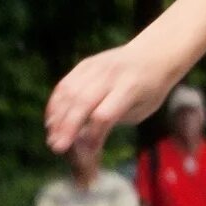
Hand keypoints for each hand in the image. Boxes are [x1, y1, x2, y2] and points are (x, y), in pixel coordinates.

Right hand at [46, 42, 183, 151]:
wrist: (153, 53)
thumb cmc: (151, 90)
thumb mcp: (142, 110)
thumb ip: (115, 122)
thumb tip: (86, 142)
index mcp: (130, 87)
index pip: (105, 114)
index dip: (93, 135)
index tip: (88, 152)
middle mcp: (110, 74)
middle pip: (82, 102)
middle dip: (67, 127)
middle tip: (57, 148)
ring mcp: (95, 66)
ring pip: (69, 92)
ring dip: (57, 116)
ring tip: (52, 137)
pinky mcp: (85, 64)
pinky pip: (65, 83)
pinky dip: (55, 103)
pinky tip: (51, 120)